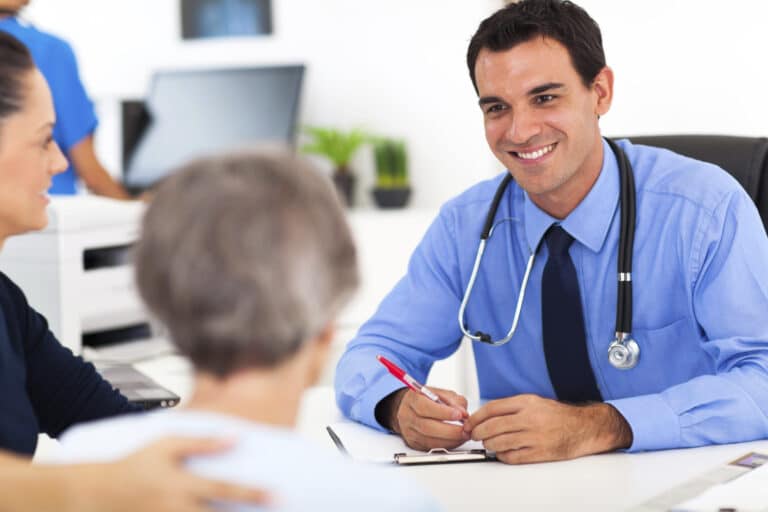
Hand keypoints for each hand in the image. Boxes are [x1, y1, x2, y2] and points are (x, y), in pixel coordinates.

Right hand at [65, 437, 270, 511]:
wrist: (93, 493)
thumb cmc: (134, 463)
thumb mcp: (165, 444)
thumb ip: (202, 441)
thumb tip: (237, 436)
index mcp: (181, 484)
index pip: (225, 489)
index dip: (253, 493)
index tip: (279, 494)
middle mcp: (176, 509)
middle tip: (278, 511)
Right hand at [387, 387, 469, 451]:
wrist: (410, 408)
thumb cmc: (426, 399)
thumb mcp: (440, 393)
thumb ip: (453, 401)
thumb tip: (463, 414)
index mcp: (413, 399)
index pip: (425, 407)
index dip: (443, 413)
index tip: (459, 415)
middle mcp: (408, 416)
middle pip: (427, 427)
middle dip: (450, 430)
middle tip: (465, 430)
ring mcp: (409, 431)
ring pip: (429, 440)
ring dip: (450, 440)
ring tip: (463, 435)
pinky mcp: (414, 443)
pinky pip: (431, 447)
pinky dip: (446, 445)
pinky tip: (455, 440)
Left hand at [464, 394, 631, 463]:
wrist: (583, 428)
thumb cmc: (557, 415)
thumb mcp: (534, 402)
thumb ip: (511, 407)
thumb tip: (485, 416)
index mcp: (527, 402)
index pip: (492, 408)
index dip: (477, 417)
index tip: (471, 422)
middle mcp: (530, 418)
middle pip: (493, 426)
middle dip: (478, 432)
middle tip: (474, 435)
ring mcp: (535, 436)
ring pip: (500, 442)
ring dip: (489, 445)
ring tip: (488, 444)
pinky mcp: (540, 452)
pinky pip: (513, 456)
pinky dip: (502, 456)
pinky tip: (502, 453)